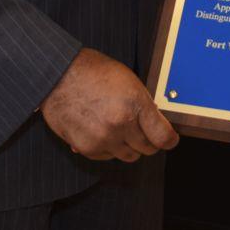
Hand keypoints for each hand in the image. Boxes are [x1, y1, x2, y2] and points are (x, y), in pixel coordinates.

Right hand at [40, 48, 178, 161]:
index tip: (170, 139)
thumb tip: (155, 123)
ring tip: (121, 129)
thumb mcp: (128, 80)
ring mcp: (103, 138)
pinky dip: (109, 148)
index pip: (162, 136)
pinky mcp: (87, 148)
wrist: (59, 75)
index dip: (169, 140)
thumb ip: (143, 104)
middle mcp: (120, 124)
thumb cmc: (93, 72)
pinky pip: (108, 157)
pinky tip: (103, 131)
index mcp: (135, 104)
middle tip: (144, 132)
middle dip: (149, 141)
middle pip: (147, 149)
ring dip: (129, 146)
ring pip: (128, 156)